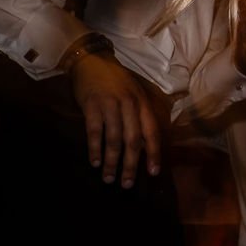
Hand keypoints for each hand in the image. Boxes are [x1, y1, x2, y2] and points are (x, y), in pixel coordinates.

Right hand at [71, 52, 163, 186]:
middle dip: (131, 165)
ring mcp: (111, 104)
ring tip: (109, 179)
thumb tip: (141, 147)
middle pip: (133, 140)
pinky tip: (94, 162)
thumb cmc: (114, 81)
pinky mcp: (92, 105)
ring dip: (112, 162)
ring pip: (114, 139)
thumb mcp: (133, 95)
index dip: (153, 153)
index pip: (152, 132)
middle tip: (127, 184)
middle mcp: (129, 105)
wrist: (92, 60)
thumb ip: (137, 117)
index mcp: (142, 103)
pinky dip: (95, 149)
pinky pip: (95, 131)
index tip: (153, 173)